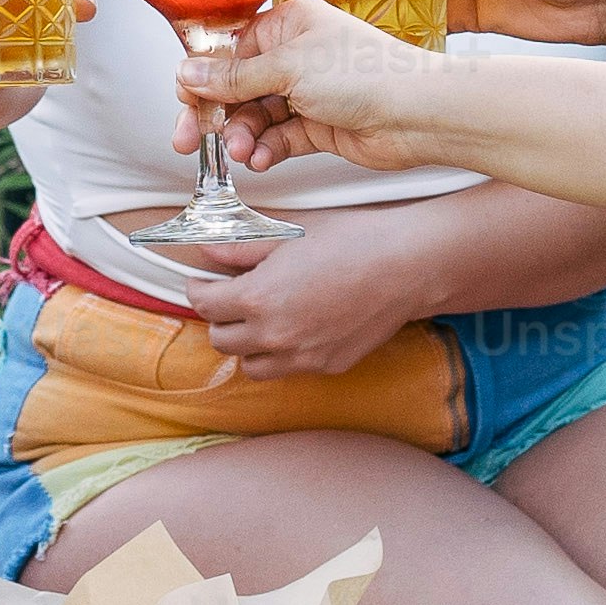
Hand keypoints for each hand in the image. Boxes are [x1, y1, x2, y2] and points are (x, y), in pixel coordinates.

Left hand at [164, 215, 421, 381]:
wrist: (406, 266)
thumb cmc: (352, 241)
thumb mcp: (290, 235)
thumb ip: (243, 249)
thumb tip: (209, 252)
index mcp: (258, 298)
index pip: (205, 305)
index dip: (199, 290)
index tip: (203, 283)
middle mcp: (274, 335)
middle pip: (221, 340)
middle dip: (220, 318)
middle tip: (232, 299)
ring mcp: (301, 357)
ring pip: (251, 366)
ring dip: (247, 345)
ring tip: (261, 321)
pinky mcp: (326, 367)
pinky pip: (289, 369)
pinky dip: (283, 354)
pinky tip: (298, 328)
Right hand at [180, 0, 466, 174]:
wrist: (417, 113)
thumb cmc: (367, 73)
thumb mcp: (288, 68)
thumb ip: (235, 76)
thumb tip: (189, 72)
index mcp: (288, 25)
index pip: (230, 50)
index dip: (203, 78)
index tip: (185, 102)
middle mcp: (296, 56)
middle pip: (237, 87)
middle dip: (215, 115)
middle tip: (189, 139)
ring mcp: (308, 92)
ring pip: (256, 117)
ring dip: (243, 136)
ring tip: (241, 152)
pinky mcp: (319, 125)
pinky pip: (279, 138)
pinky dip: (267, 150)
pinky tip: (261, 160)